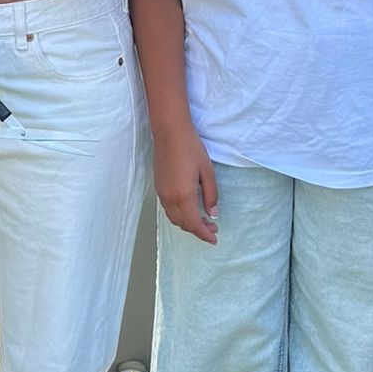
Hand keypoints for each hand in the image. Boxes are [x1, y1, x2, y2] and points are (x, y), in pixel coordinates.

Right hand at [154, 124, 218, 243]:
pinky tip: (189, 209)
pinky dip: (179, 215)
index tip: (214, 239)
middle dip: (198, 230)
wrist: (170, 133)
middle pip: (183, 224)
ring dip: (188, 223)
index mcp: (184, 196)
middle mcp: (170, 198)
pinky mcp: (158, 187)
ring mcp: (162, 193)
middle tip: (212, 227)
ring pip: (174, 218)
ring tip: (202, 220)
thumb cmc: (191, 149)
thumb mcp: (208, 172)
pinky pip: (168, 209)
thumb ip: (211, 195)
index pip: (194, 224)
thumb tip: (213, 214)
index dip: (204, 235)